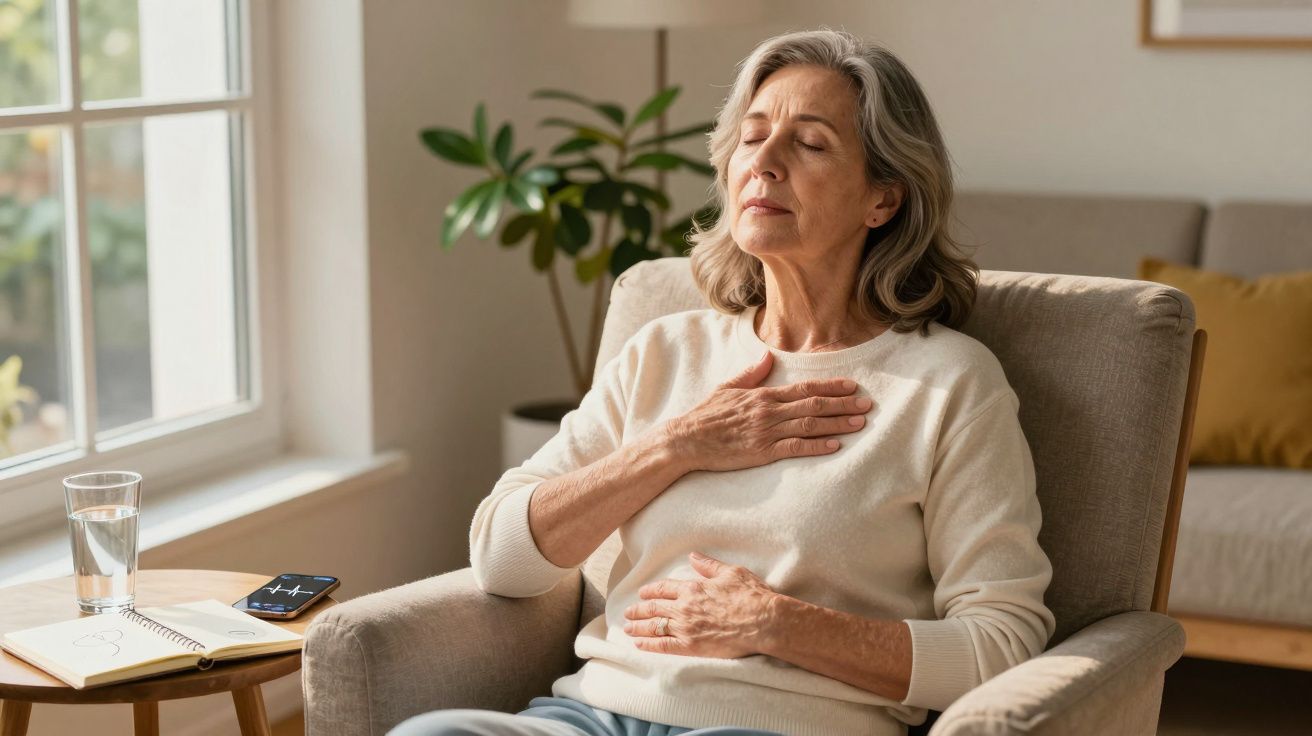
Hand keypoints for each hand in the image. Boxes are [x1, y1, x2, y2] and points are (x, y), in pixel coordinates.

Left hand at [622, 551, 778, 658]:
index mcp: (693, 588)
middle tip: (627, 613)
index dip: (651, 591)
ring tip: (628, 628)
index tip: (642, 593)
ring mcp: (686, 628)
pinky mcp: (691, 646)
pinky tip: (640, 644)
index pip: (664, 589)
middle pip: (654, 608)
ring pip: (654, 626)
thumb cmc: (751, 596)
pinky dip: (649, 645)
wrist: (763, 622)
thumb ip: (709, 566)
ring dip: (638, 627)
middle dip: (638, 610)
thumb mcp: (731, 572)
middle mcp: (684, 607)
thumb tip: (693, 557)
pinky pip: (663, 645)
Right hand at [664, 350, 874, 473]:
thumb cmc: (706, 415)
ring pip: (810, 425)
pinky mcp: (762, 452)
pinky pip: (795, 448)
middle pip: (814, 405)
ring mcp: (767, 431)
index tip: (852, 385)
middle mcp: (769, 411)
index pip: (804, 388)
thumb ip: (752, 374)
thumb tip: (769, 357)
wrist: (688, 439)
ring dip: (837, 423)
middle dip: (843, 404)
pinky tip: (835, 445)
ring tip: (860, 422)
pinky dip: (816, 446)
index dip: (831, 386)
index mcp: (764, 395)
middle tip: (867, 404)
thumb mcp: (728, 387)